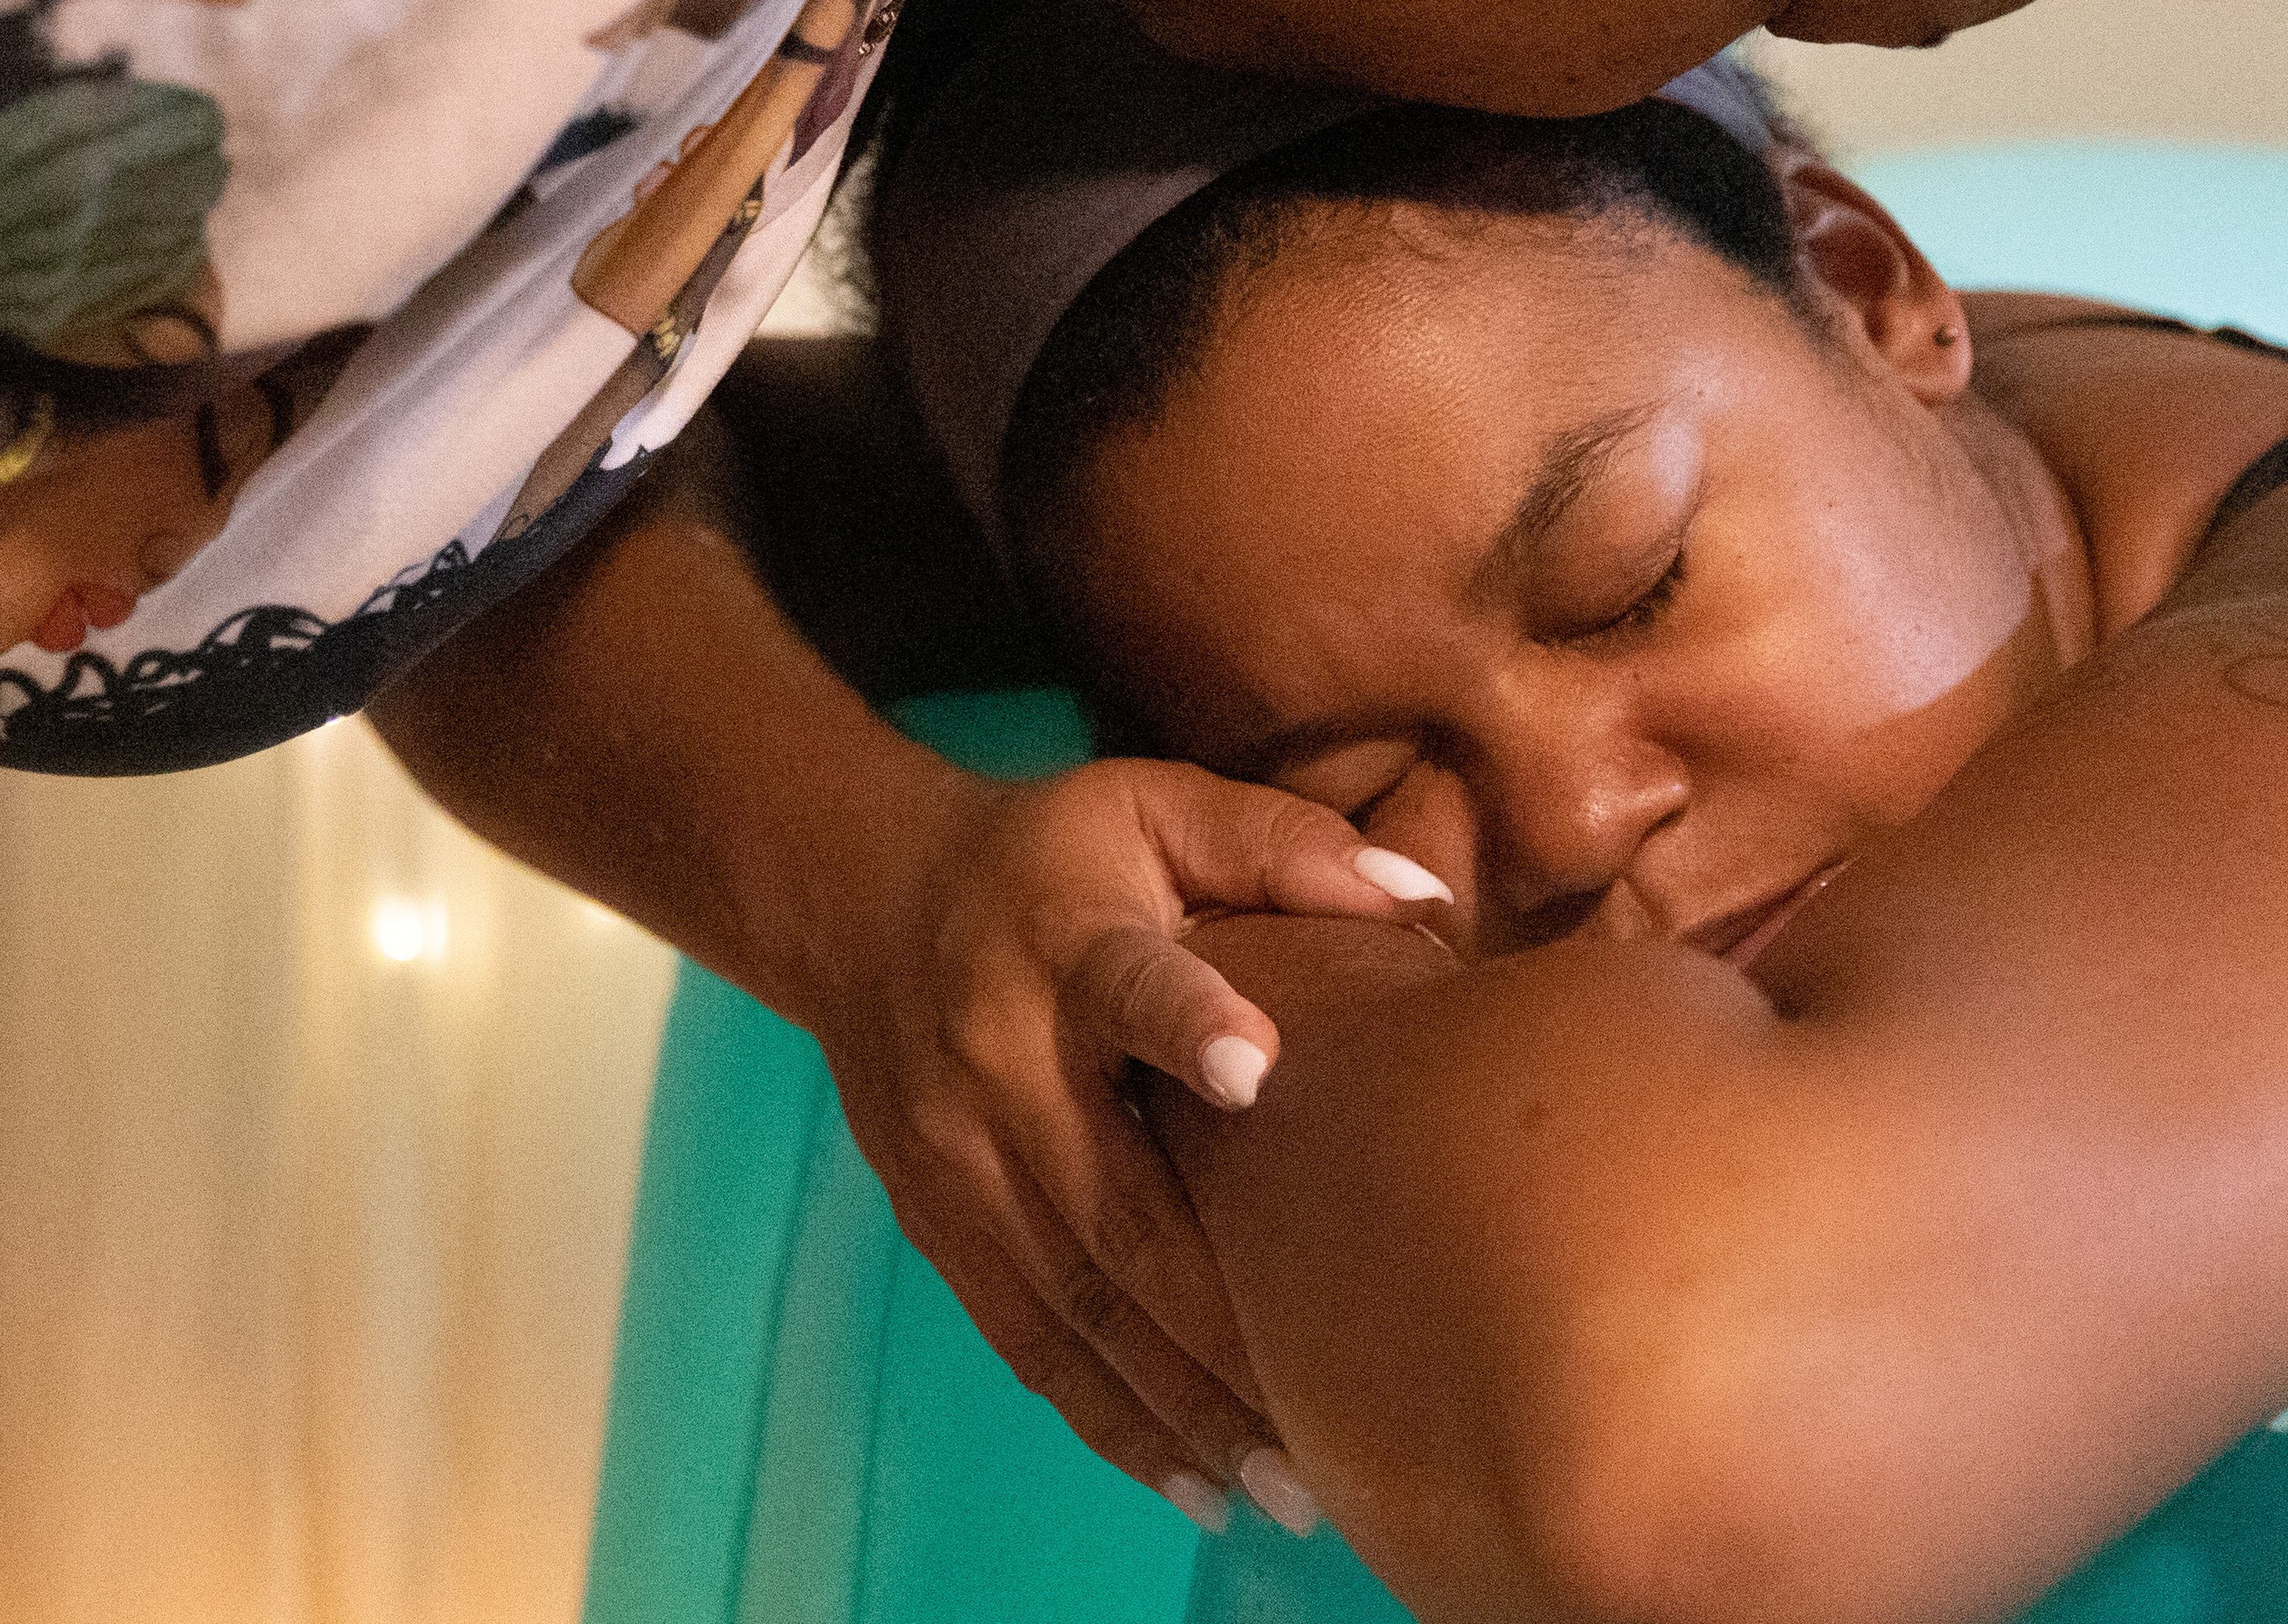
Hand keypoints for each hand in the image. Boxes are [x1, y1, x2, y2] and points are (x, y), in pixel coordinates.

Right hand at [798, 753, 1448, 1518]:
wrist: (860, 898)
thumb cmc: (1046, 854)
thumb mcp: (1150, 806)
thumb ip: (1281, 847)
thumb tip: (1427, 901)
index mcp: (1066, 944)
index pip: (1127, 987)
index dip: (1190, 1026)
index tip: (1260, 1070)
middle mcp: (1002, 1061)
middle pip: (1115, 1208)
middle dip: (1224, 1321)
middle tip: (1336, 1406)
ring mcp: (960, 1156)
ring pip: (1075, 1303)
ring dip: (1179, 1401)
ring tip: (1286, 1481)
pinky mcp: (938, 1221)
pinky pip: (1026, 1339)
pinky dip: (1108, 1418)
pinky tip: (1191, 1480)